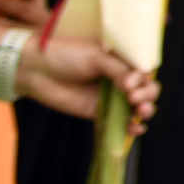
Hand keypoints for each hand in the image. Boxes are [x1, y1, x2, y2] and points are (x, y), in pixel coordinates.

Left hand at [12, 23, 156, 124]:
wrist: (35, 69)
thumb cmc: (65, 54)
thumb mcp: (96, 56)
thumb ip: (118, 71)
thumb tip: (135, 88)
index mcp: (121, 59)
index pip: (144, 71)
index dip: (143, 79)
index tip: (129, 84)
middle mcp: (118, 78)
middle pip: (145, 89)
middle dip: (147, 94)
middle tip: (135, 98)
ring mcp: (108, 96)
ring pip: (136, 106)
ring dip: (144, 110)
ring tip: (141, 112)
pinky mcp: (97, 112)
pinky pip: (118, 121)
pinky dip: (130, 127)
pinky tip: (136, 129)